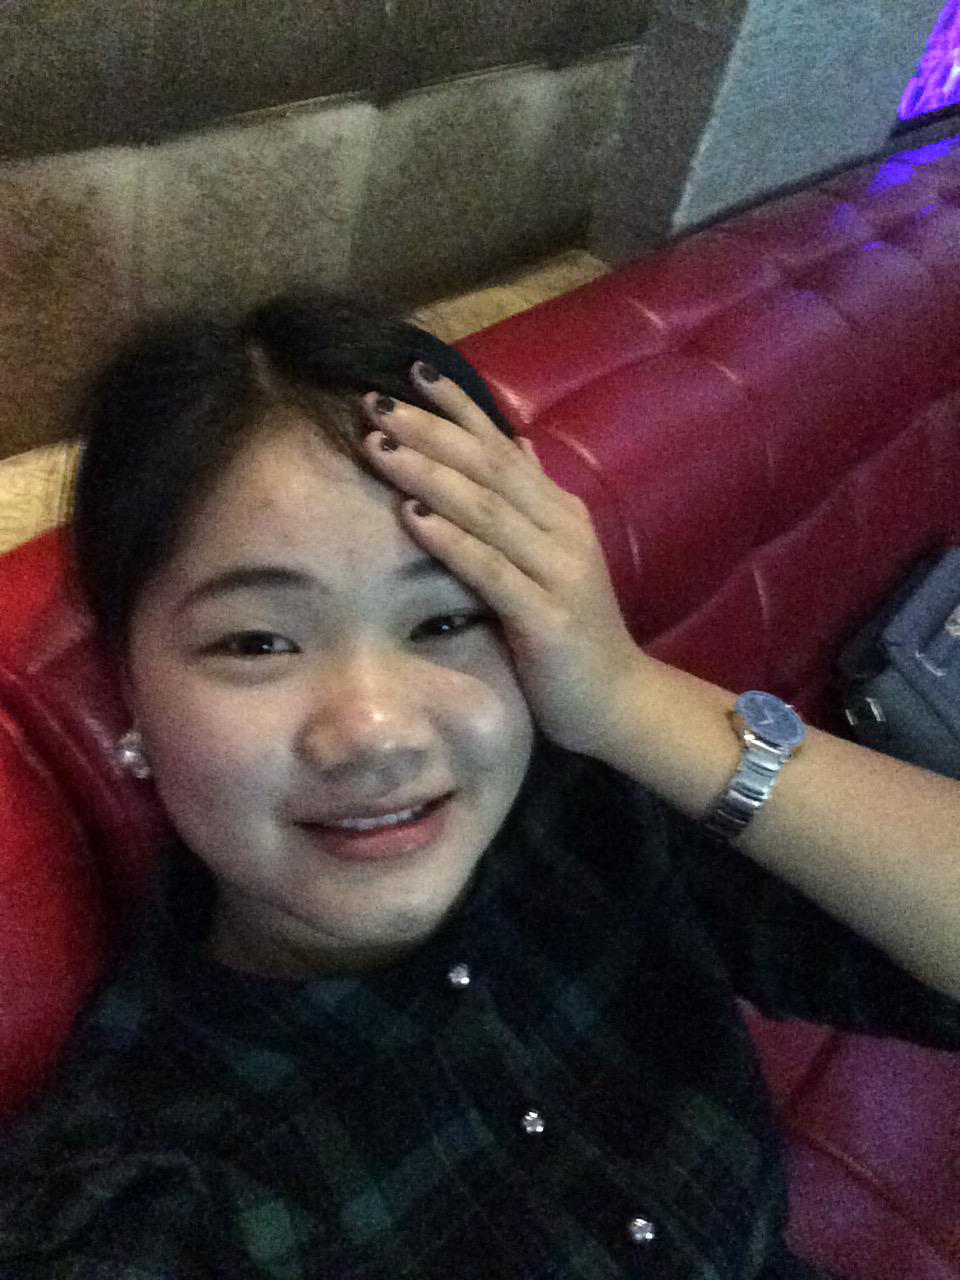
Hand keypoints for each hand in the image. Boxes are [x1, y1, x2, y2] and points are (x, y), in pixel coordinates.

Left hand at [360, 362, 643, 761]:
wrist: (619, 703)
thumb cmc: (574, 633)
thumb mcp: (555, 557)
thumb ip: (533, 501)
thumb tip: (518, 442)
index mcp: (560, 512)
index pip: (501, 446)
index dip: (457, 408)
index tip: (410, 372)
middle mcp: (562, 530)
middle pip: (488, 467)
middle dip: (430, 430)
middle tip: (375, 401)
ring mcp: (557, 572)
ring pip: (486, 510)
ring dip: (429, 474)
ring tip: (379, 447)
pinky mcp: (545, 618)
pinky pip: (490, 570)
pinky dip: (451, 540)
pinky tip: (412, 518)